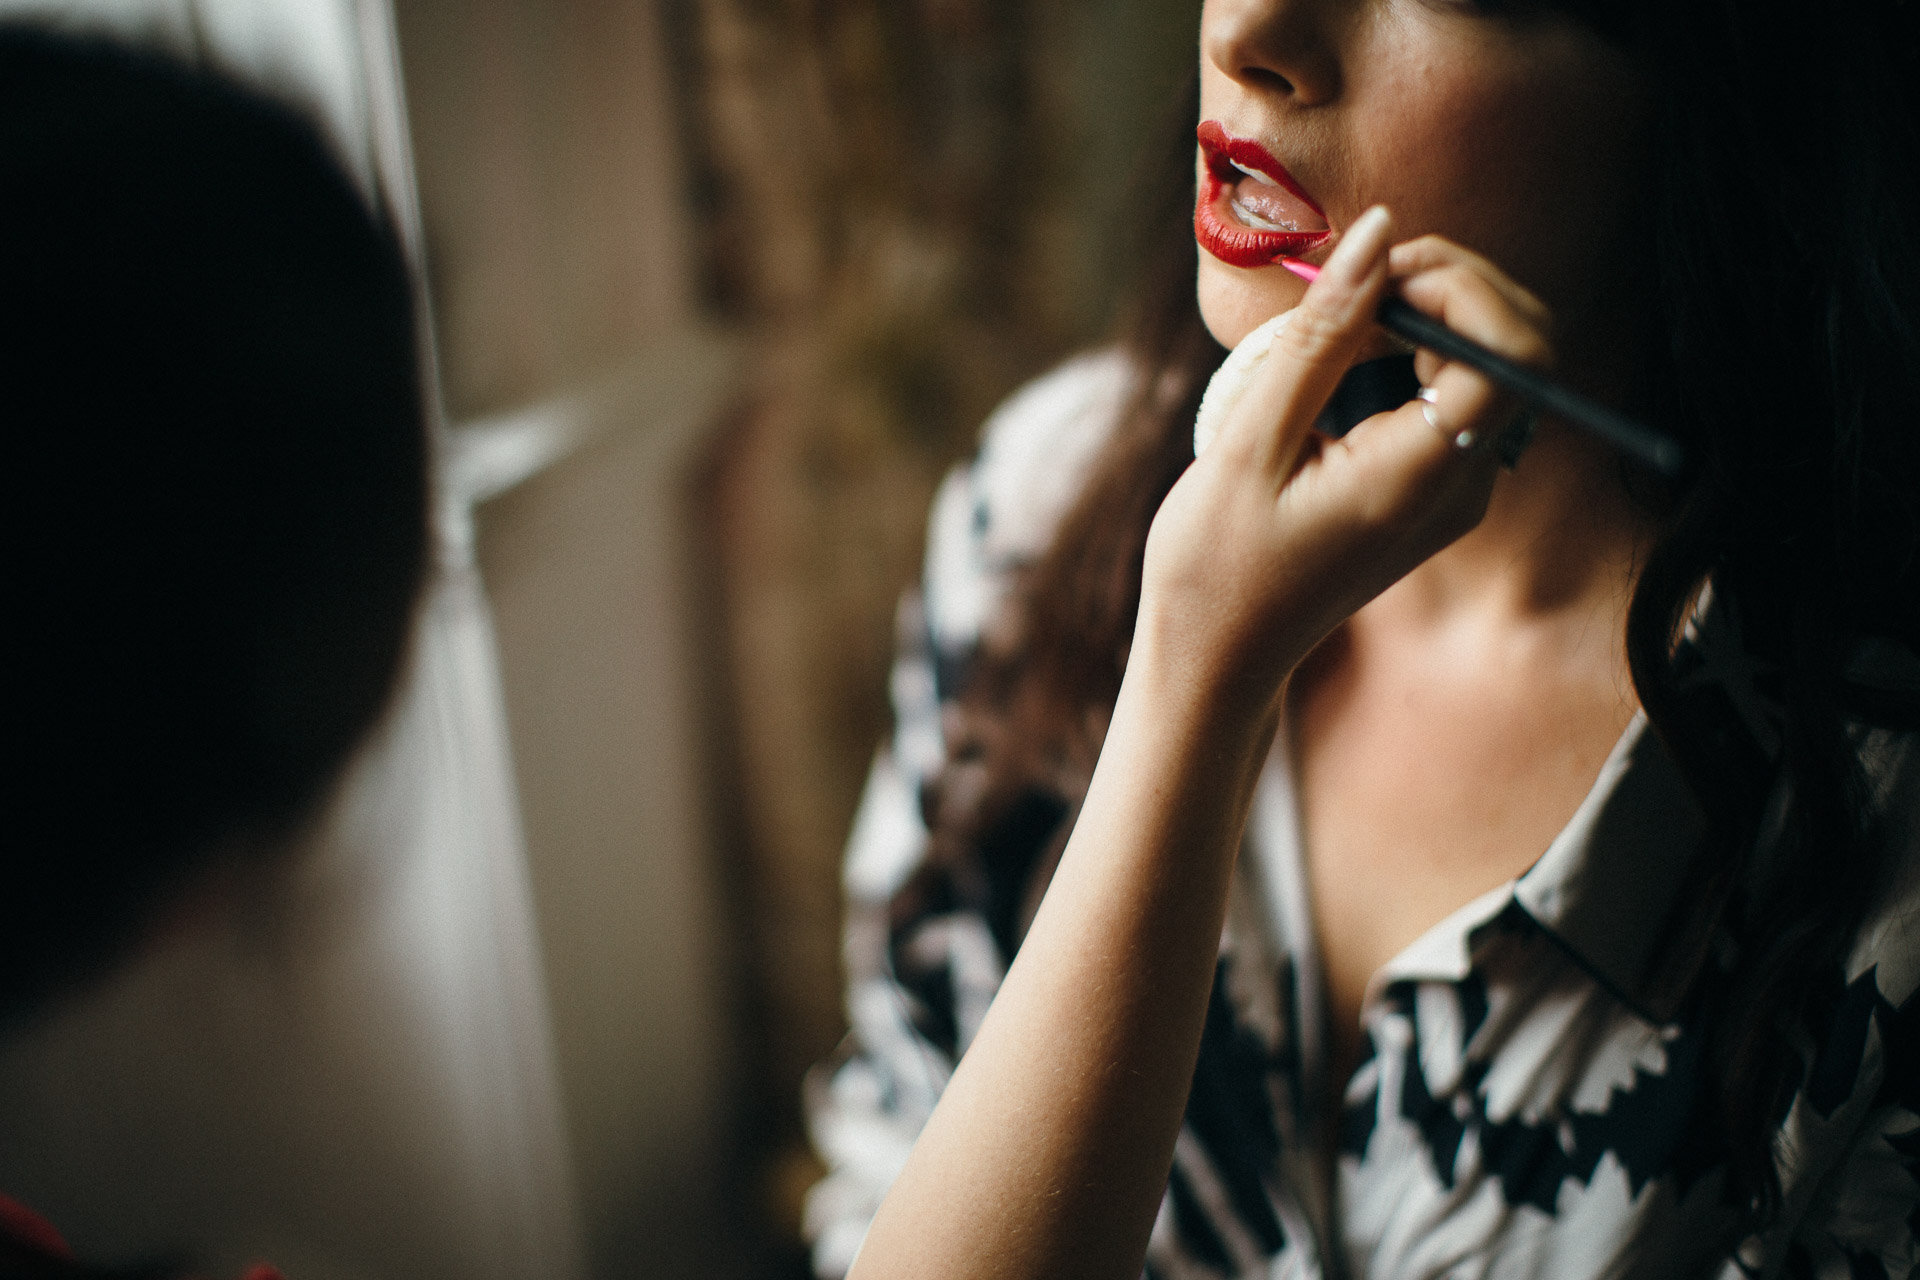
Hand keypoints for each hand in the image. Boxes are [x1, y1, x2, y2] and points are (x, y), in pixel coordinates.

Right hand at [1136, 206, 1554, 712]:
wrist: (1215, 658)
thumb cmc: (1214, 564)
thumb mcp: (1248, 441)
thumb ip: (1321, 334)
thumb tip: (1380, 232)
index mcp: (1421, 480)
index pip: (1513, 353)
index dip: (1460, 287)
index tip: (1375, 276)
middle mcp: (1461, 487)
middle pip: (1520, 346)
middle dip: (1452, 285)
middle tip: (1360, 279)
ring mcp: (1456, 492)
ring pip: (1495, 362)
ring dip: (1430, 312)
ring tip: (1342, 317)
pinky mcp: (1436, 490)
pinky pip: (1457, 393)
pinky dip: (1415, 350)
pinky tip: (1346, 358)